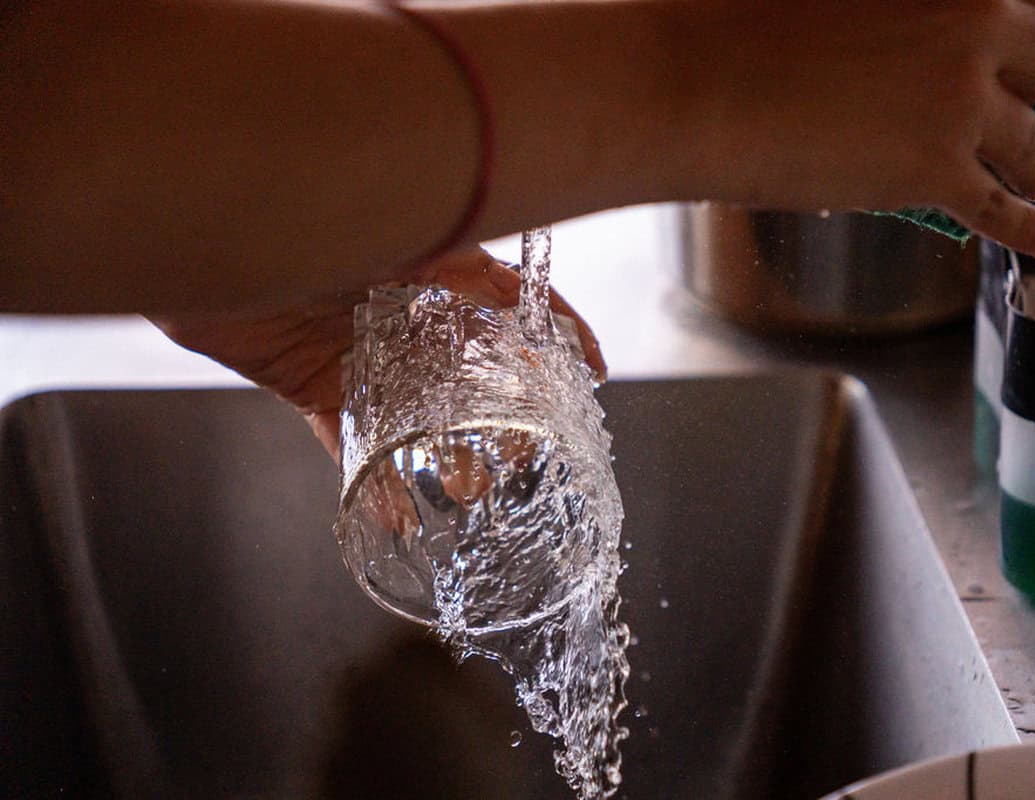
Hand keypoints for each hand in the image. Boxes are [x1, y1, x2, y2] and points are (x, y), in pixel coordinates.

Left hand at [149, 247, 604, 459]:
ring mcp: (361, 352)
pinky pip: (348, 440)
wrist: (198, 237)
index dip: (560, 332)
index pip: (513, 301)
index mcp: (433, 268)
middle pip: (471, 370)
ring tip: (466, 490)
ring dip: (444, 454)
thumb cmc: (300, 218)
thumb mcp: (401, 236)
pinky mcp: (313, 384)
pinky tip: (391, 515)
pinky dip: (369, 481)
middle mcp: (404, 313)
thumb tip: (517, 296)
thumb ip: (458, 264)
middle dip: (504, 415)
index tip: (593, 371)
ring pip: (418, 413)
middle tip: (523, 453)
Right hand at [674, 0, 1034, 255]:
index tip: (1021, 51)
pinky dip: (1028, 230)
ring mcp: (960, 102)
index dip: (1033, 27)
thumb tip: (914, 46)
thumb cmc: (734, 20)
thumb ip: (898, 10)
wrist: (691, 84)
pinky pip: (1004, 212)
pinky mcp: (935, 170)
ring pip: (1032, 142)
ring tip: (1024, 175)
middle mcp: (977, 24)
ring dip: (1029, 161)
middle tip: (1020, 108)